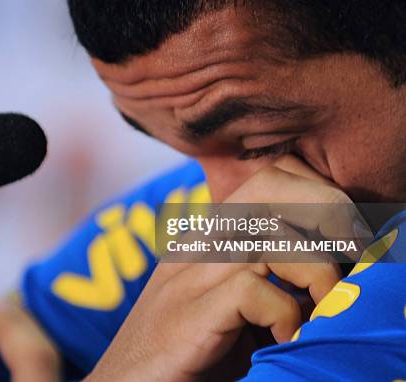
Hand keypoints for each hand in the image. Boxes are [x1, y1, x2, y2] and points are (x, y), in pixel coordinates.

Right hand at [86, 155, 355, 381]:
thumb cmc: (188, 355)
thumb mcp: (234, 309)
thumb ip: (269, 282)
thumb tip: (331, 271)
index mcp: (208, 240)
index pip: (266, 179)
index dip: (315, 192)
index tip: (344, 238)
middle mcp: (198, 247)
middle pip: (269, 189)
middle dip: (325, 213)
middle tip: (346, 260)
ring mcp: (189, 278)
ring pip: (270, 236)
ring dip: (316, 275)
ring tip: (321, 311)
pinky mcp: (188, 316)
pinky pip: (251, 289)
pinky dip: (285, 315)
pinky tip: (284, 339)